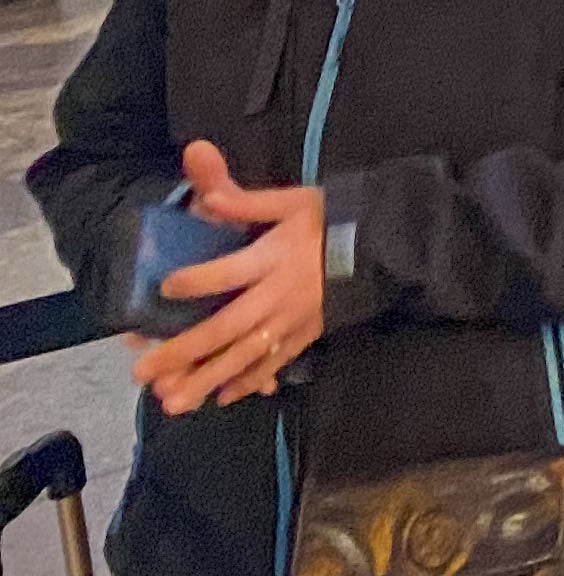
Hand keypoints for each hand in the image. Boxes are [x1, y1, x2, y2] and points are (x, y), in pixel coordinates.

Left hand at [133, 142, 324, 416]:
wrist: (384, 244)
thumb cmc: (330, 219)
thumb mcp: (292, 201)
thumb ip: (247, 201)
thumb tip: (209, 197)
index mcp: (276, 256)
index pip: (231, 270)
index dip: (199, 279)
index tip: (164, 288)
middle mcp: (281, 294)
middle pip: (228, 327)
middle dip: (184, 351)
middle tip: (143, 371)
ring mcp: (294, 320)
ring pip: (246, 356)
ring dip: (207, 379)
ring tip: (171, 403)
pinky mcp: (307, 335)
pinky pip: (274, 363)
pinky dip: (248, 382)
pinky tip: (220, 398)